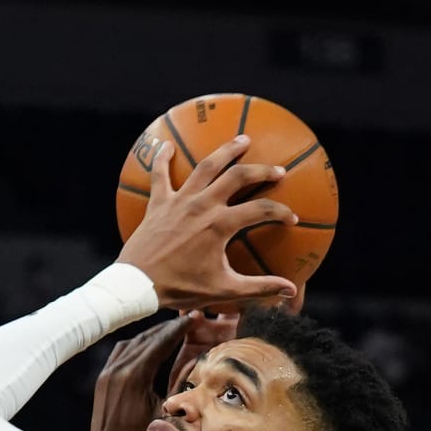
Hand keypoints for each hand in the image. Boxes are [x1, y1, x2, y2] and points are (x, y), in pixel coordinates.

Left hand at [79, 310, 242, 430]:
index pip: (161, 342)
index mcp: (135, 376)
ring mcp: (108, 372)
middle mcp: (119, 368)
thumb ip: (180, 384)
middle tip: (186, 319)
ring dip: (152, 334)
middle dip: (168, 328)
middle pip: (147, 338)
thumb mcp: (166, 412)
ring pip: (133, 341)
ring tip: (170, 330)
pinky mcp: (103, 378)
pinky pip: (121, 351)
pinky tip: (148, 344)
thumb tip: (195, 361)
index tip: (194, 317)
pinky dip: (137, 344)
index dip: (179, 329)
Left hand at [119, 135, 298, 309]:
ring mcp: (180, 200)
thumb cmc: (181, 289)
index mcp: (220, 225)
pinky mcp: (159, 202)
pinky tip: (168, 145)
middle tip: (276, 169)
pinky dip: (163, 158)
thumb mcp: (223, 290)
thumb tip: (289, 290)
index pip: (260, 211)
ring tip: (242, 140)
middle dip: (261, 170)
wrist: (138, 286)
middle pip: (238, 176)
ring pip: (206, 166)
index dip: (280, 213)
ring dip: (226, 150)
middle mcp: (203, 205)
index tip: (291, 219)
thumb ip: (258, 287)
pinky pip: (159, 174)